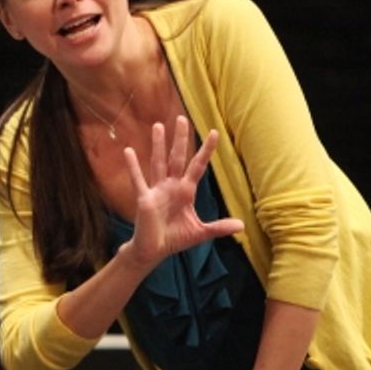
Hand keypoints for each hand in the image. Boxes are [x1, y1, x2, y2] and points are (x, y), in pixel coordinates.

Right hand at [121, 116, 243, 268]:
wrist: (154, 250)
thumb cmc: (175, 239)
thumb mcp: (200, 232)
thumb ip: (219, 227)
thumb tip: (242, 226)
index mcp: (186, 191)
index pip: (197, 166)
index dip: (206, 150)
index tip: (214, 132)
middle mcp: (171, 186)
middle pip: (177, 158)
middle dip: (180, 139)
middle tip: (181, 118)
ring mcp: (157, 190)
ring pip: (159, 163)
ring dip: (158, 145)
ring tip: (158, 126)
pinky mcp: (144, 199)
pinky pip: (138, 180)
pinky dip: (133, 166)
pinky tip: (128, 151)